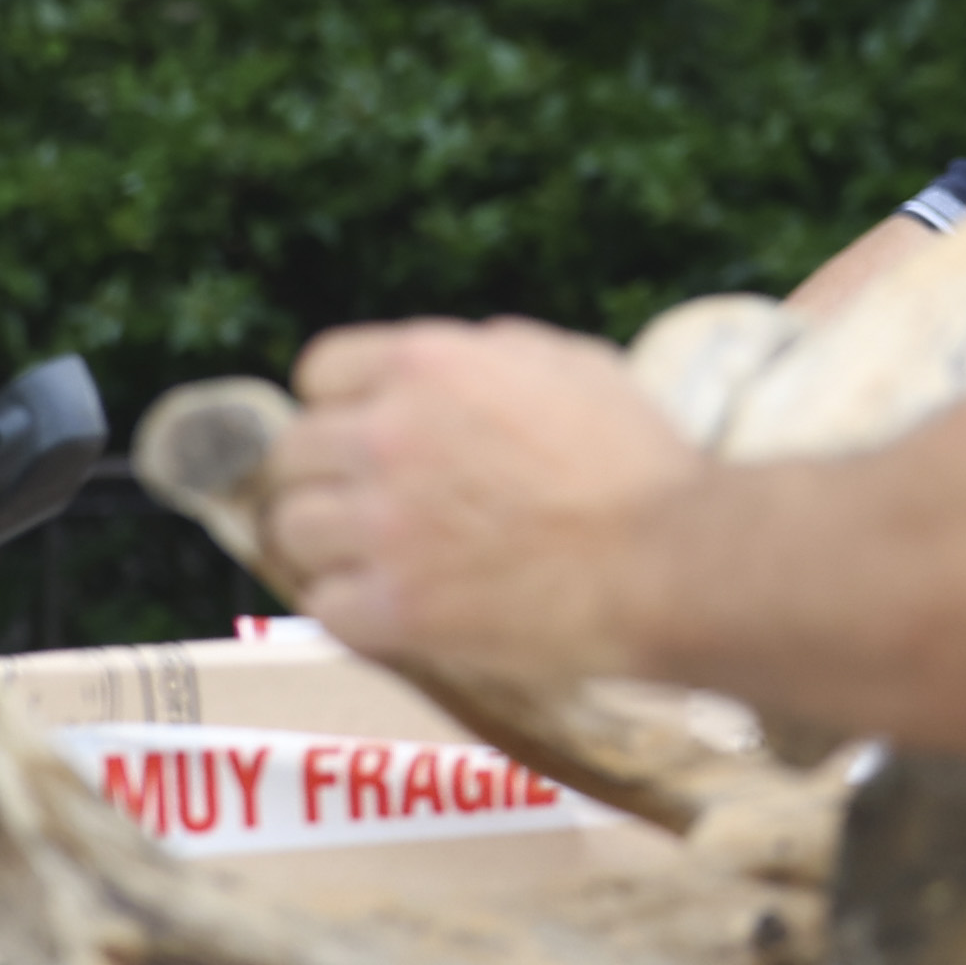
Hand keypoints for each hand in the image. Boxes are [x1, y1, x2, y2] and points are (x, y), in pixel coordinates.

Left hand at [269, 319, 705, 680]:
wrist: (673, 559)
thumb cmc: (640, 462)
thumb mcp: (576, 365)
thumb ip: (494, 354)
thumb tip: (454, 359)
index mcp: (430, 365)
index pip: (321, 370)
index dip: (346, 403)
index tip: (369, 432)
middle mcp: (388, 436)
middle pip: (292, 453)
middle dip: (330, 476)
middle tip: (376, 504)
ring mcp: (381, 525)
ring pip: (293, 530)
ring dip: (333, 545)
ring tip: (384, 560)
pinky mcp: (390, 606)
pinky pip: (323, 607)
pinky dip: (356, 610)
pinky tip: (399, 608)